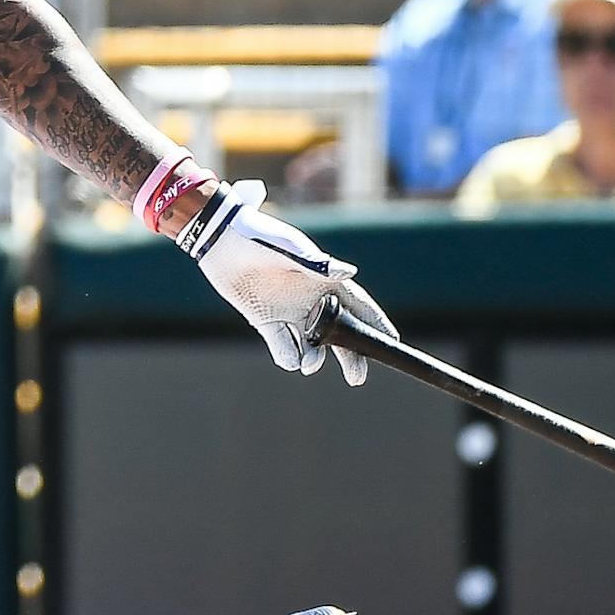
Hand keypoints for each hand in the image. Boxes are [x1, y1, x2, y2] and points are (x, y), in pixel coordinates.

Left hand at [182, 179, 397, 384]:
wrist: (220, 240)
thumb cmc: (260, 237)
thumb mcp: (290, 250)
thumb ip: (318, 264)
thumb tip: (350, 273)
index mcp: (325, 281)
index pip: (360, 306)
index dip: (377, 324)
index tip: (394, 343)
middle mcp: (311, 300)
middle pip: (341, 334)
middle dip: (352, 357)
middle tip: (358, 377)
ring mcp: (289, 312)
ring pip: (312, 345)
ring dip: (315, 358)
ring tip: (310, 364)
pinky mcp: (266, 321)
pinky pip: (283, 346)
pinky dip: (288, 355)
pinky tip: (290, 357)